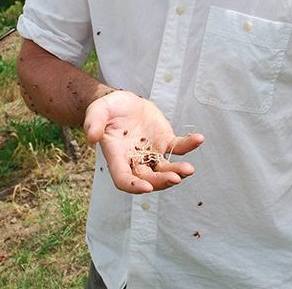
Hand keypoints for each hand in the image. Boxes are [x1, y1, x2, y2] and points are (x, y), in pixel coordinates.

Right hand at [84, 90, 204, 193]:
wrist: (123, 103)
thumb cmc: (107, 109)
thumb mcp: (97, 110)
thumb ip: (94, 122)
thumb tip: (92, 137)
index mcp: (116, 157)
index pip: (123, 178)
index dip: (133, 186)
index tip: (147, 188)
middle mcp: (134, 160)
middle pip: (148, 178)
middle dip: (161, 181)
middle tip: (175, 178)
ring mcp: (152, 153)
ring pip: (165, 168)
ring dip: (177, 171)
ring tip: (189, 170)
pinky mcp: (165, 141)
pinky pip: (178, 147)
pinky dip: (189, 145)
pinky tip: (199, 139)